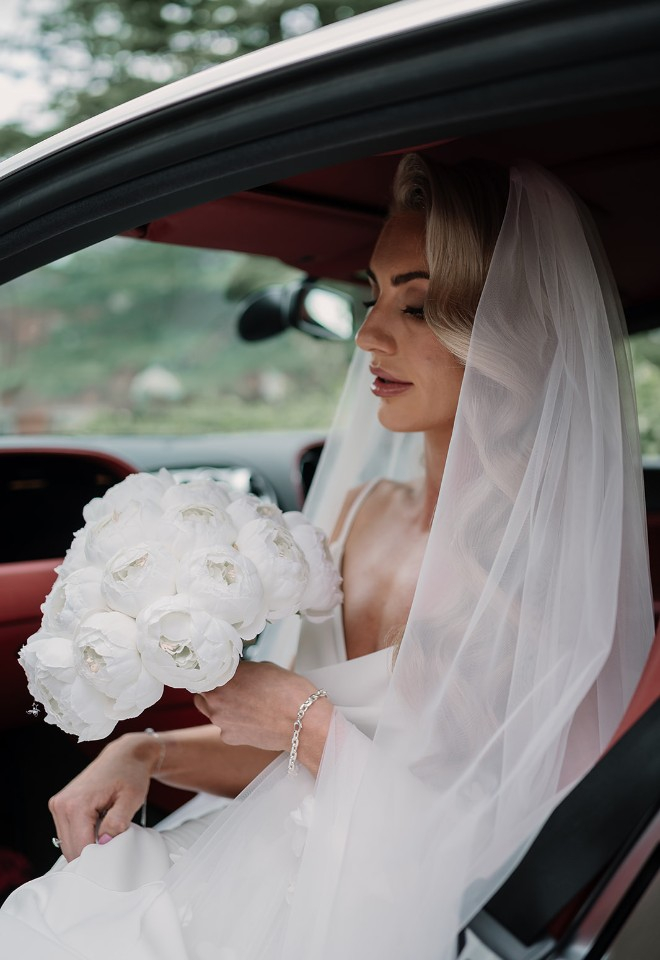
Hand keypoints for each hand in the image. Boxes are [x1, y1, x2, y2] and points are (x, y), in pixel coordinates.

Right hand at [48, 732, 160, 861]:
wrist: (125, 755)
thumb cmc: (130, 773)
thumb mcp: (131, 798)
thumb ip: (117, 822)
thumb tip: (103, 843)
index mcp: (76, 803)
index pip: (80, 848)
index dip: (98, 859)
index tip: (114, 860)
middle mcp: (62, 805)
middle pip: (71, 849)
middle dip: (92, 854)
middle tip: (114, 846)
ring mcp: (58, 805)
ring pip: (67, 844)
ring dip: (87, 845)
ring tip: (107, 831)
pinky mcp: (60, 806)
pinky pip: (68, 833)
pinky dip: (82, 836)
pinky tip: (98, 826)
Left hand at [194, 661, 332, 772]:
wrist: (302, 722)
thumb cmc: (287, 691)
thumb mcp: (262, 667)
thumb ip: (242, 670)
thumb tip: (235, 671)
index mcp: (221, 678)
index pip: (204, 673)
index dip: (213, 672)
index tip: (220, 672)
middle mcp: (215, 701)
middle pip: (202, 694)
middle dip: (212, 690)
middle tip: (231, 687)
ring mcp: (221, 722)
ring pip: (212, 711)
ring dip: (222, 707)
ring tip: (246, 703)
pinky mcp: (230, 738)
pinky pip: (226, 727)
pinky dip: (235, 723)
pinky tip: (252, 718)